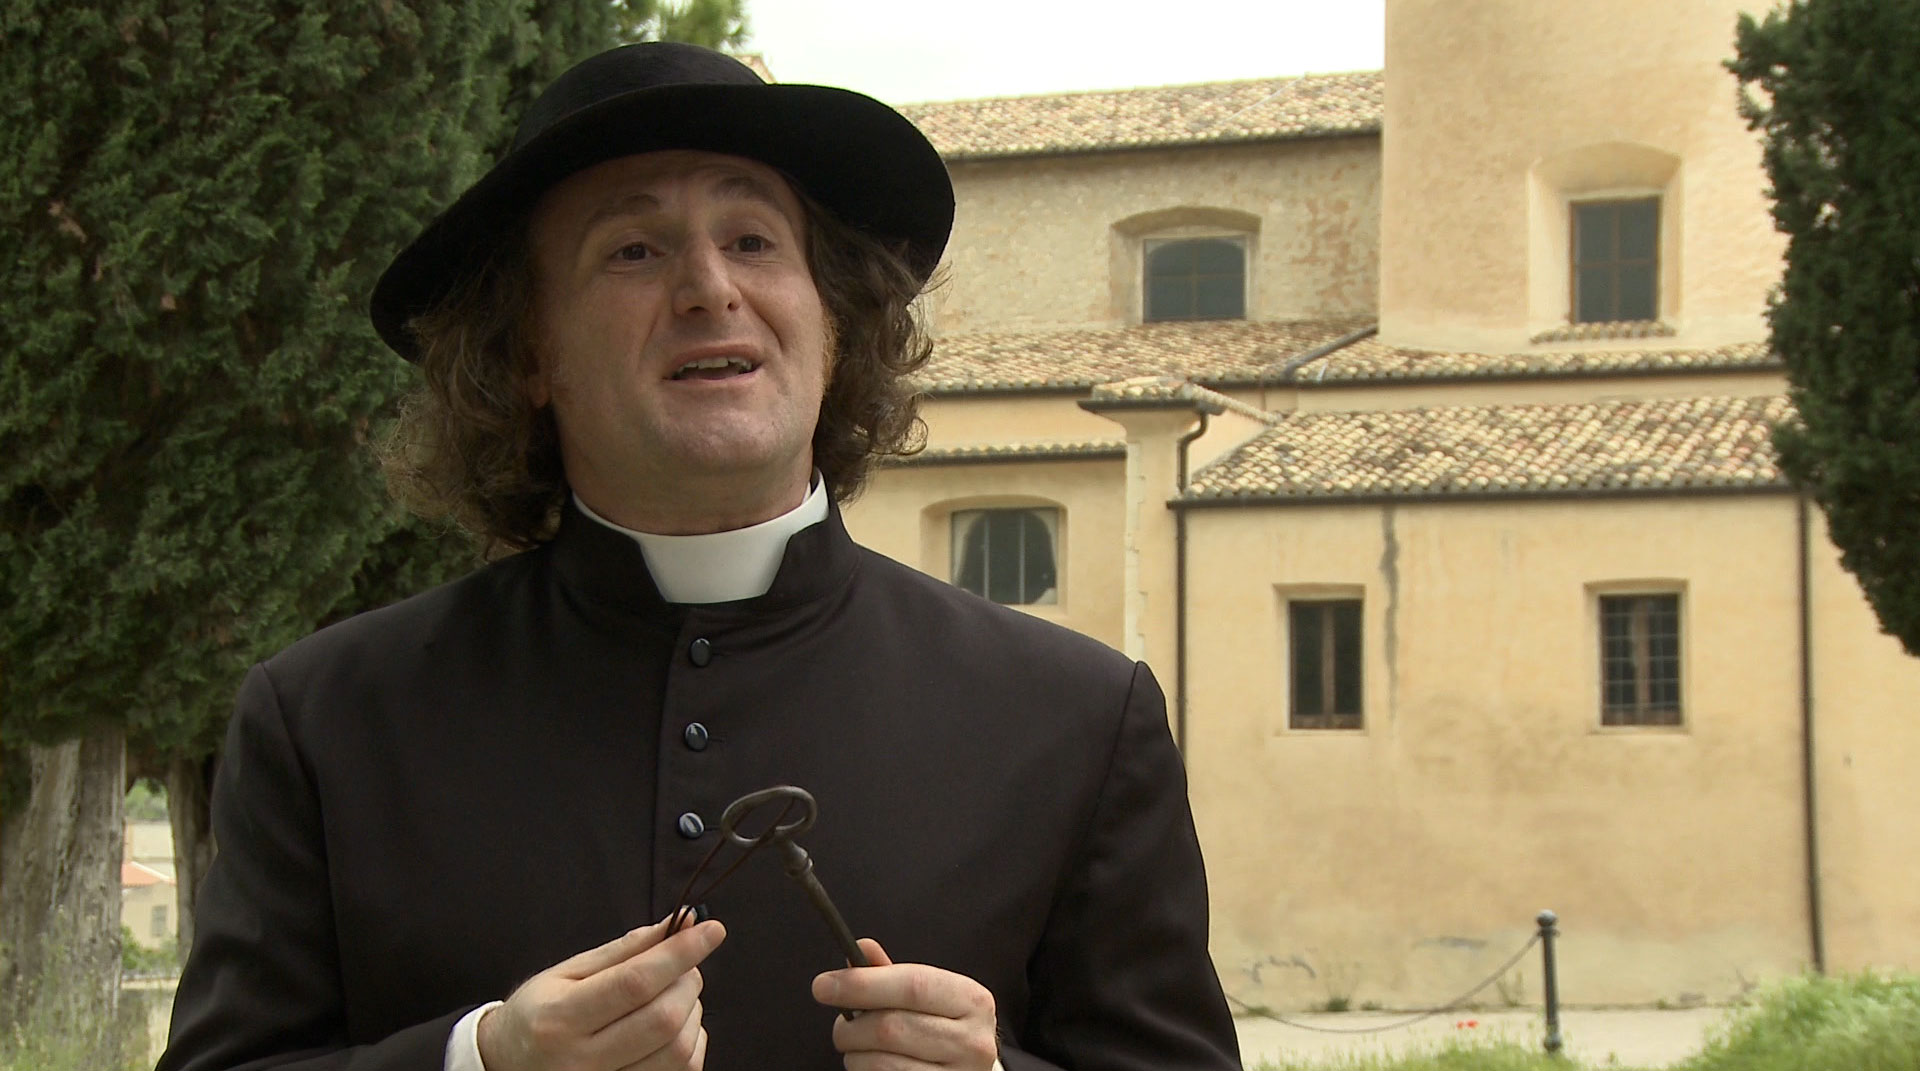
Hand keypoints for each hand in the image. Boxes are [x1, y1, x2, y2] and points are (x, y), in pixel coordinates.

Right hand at [478, 916, 725, 1070]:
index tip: (711, 930)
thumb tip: (678, 924)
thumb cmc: (540, 1013)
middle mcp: (582, 1062)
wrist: (508, 1064)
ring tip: (674, 995)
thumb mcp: (568, 972)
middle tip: (682, 965)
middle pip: (663, 1020)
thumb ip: (625, 950)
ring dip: (692, 1013)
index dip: (679, 954)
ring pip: (678, 1051)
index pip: (635, 983)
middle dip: (687, 981)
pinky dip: (691, 1042)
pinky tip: (673, 1027)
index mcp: (561, 1018)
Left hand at [812, 938, 999, 1070]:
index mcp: (972, 1001)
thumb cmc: (942, 1028)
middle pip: (891, 1027)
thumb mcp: (927, 996)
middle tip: (841, 1025)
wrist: (967, 1070)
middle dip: (851, 1026)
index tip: (824, 985)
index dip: (863, 984)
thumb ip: (891, 974)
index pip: (913, 986)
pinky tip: (873, 1064)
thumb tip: (859, 949)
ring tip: (859, 1048)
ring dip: (855, 1055)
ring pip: (881, 1063)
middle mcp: (973, 1041)